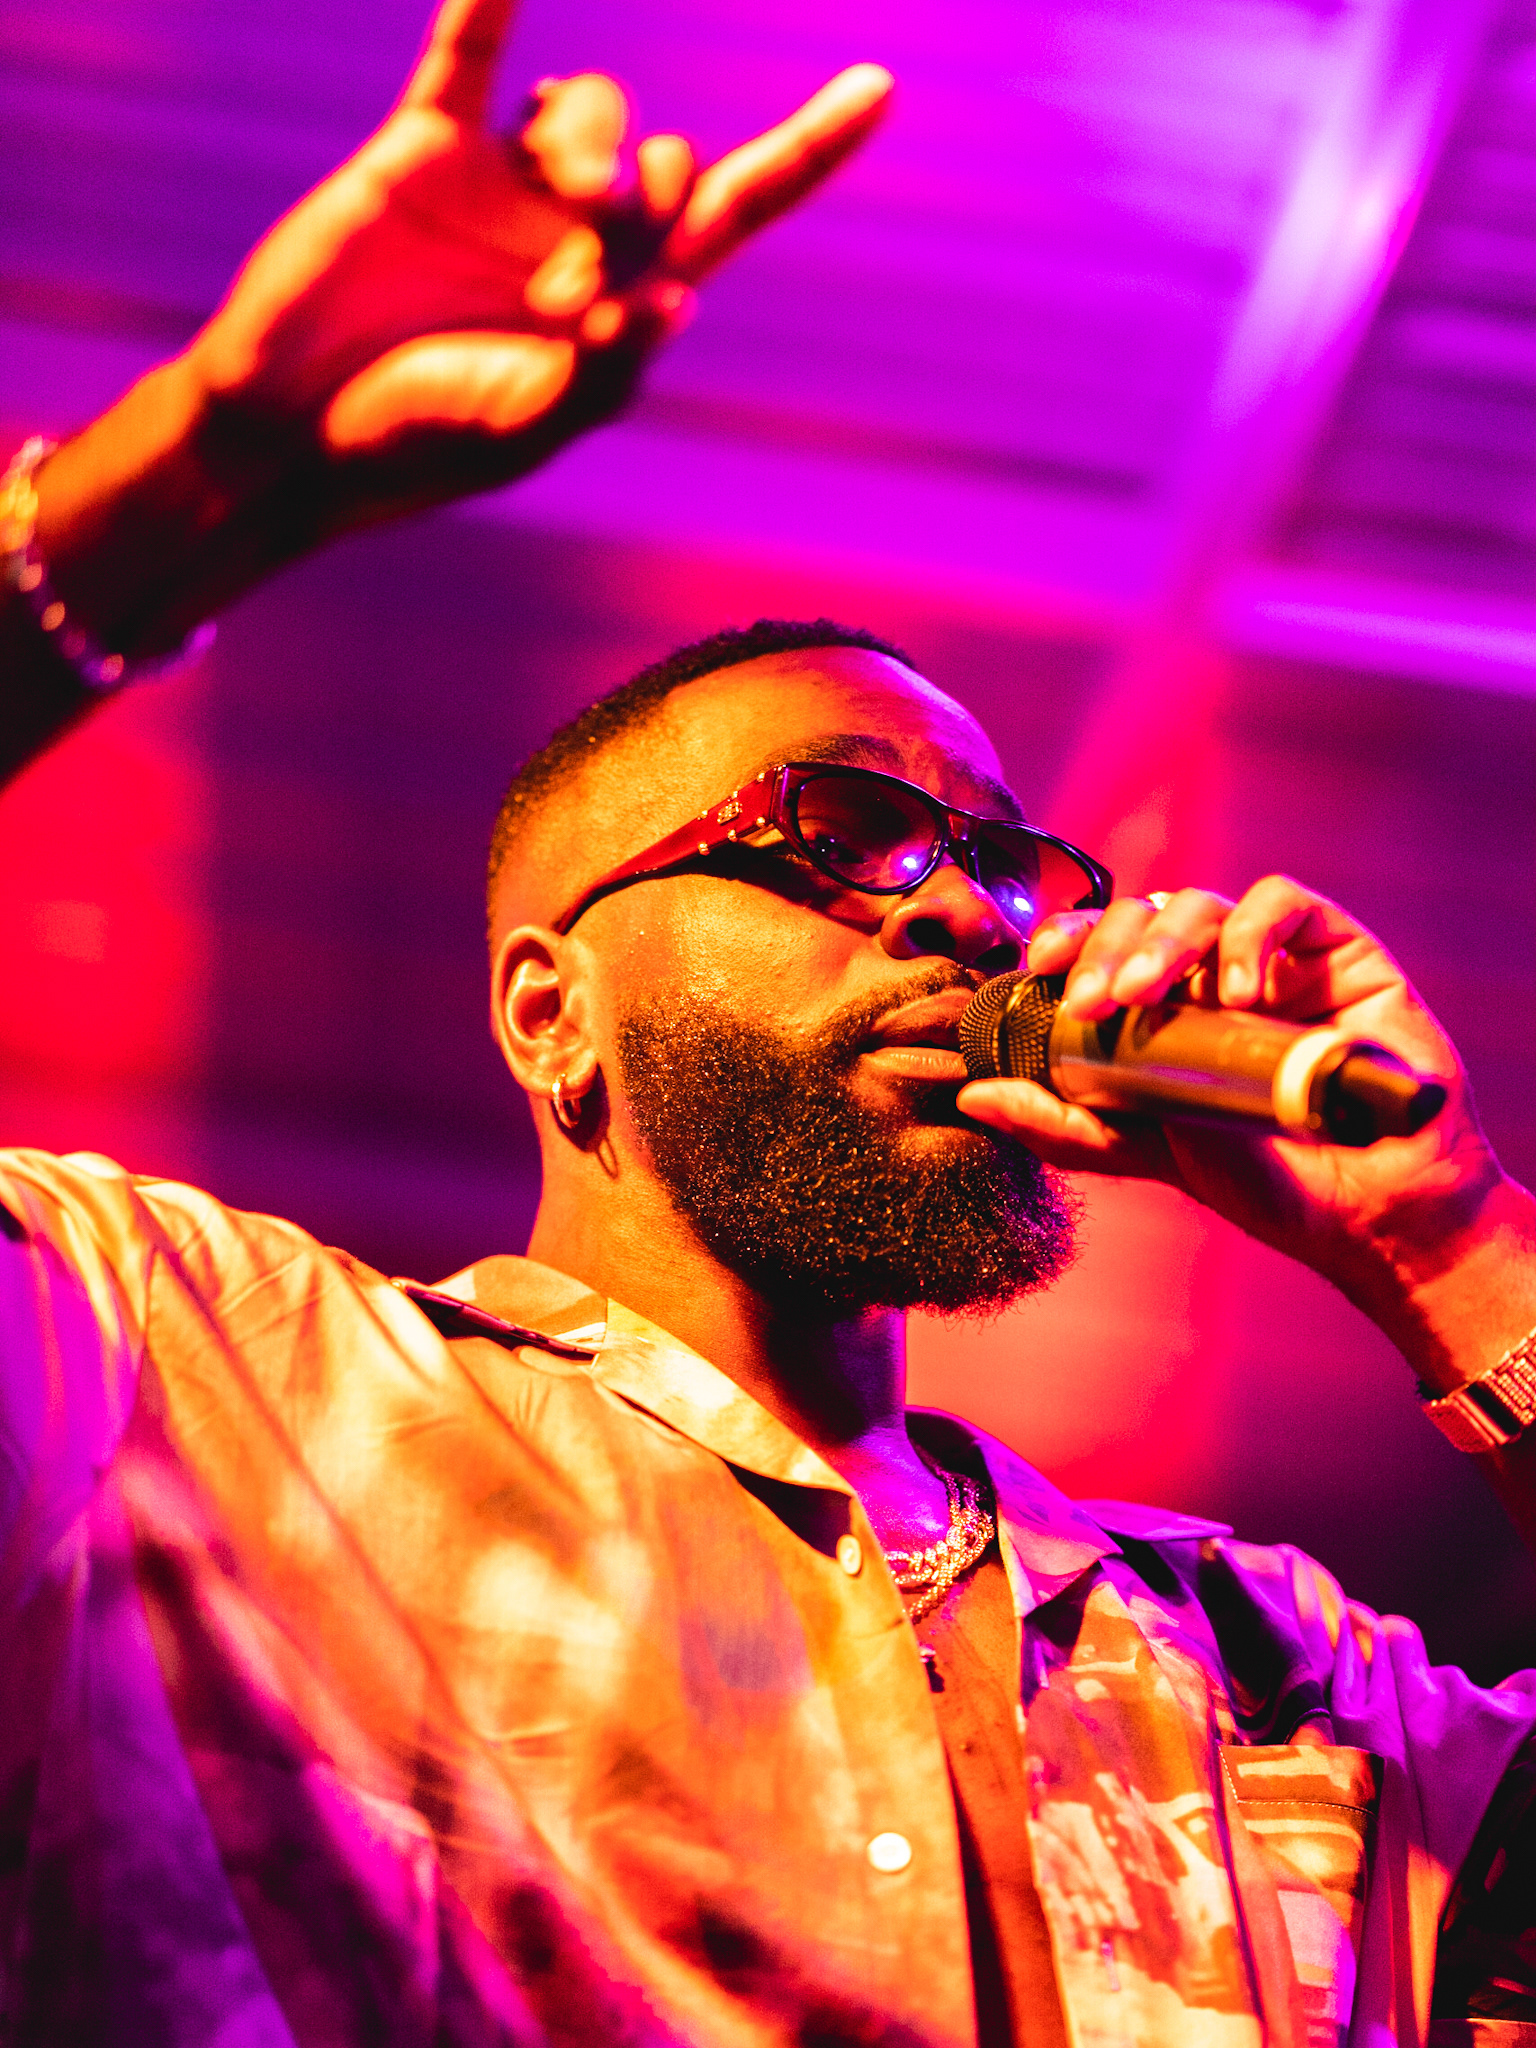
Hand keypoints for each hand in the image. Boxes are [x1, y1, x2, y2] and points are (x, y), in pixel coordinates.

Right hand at [183, 0, 889, 532]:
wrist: (294, 432)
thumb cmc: (417, 446)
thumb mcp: (526, 429)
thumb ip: (606, 370)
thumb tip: (681, 298)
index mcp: (627, 301)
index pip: (740, 206)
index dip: (809, 148)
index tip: (880, 85)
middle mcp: (579, 235)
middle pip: (669, 160)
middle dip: (640, 213)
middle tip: (567, 304)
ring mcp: (505, 185)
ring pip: (595, 107)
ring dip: (586, 154)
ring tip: (539, 241)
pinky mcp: (425, 149)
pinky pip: (469, 54)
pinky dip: (489, 0)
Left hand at [956, 876, 1522, 1359]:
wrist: (1369, 1212)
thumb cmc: (1262, 1178)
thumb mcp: (1145, 1150)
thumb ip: (1063, 1123)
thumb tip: (970, 1094)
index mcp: (1163, 1007)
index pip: (1100, 946)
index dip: (1065, 939)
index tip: (1037, 965)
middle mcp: (1211, 972)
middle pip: (1141, 915)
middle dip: (1105, 947)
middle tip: (1093, 1002)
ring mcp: (1274, 958)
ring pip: (1201, 902)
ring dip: (1163, 941)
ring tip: (1149, 997)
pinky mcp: (1338, 950)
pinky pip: (1285, 903)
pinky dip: (1251, 934)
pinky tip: (1238, 992)